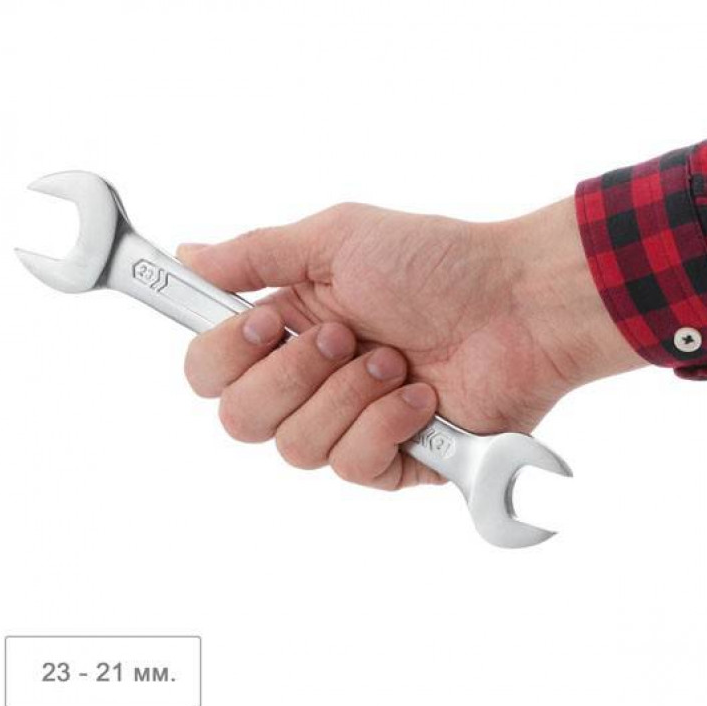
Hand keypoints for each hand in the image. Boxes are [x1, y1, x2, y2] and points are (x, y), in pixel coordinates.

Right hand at [178, 198, 643, 488]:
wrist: (518, 306)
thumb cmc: (436, 262)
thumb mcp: (336, 239)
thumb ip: (256, 256)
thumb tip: (188, 257)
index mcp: (286, 328)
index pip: (209, 369)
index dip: (225, 355)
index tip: (264, 323)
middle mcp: (307, 381)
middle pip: (240, 419)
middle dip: (292, 375)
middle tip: (344, 335)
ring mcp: (348, 423)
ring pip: (295, 448)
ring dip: (347, 395)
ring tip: (395, 360)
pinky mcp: (390, 460)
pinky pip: (352, 466)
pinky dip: (386, 424)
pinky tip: (420, 397)